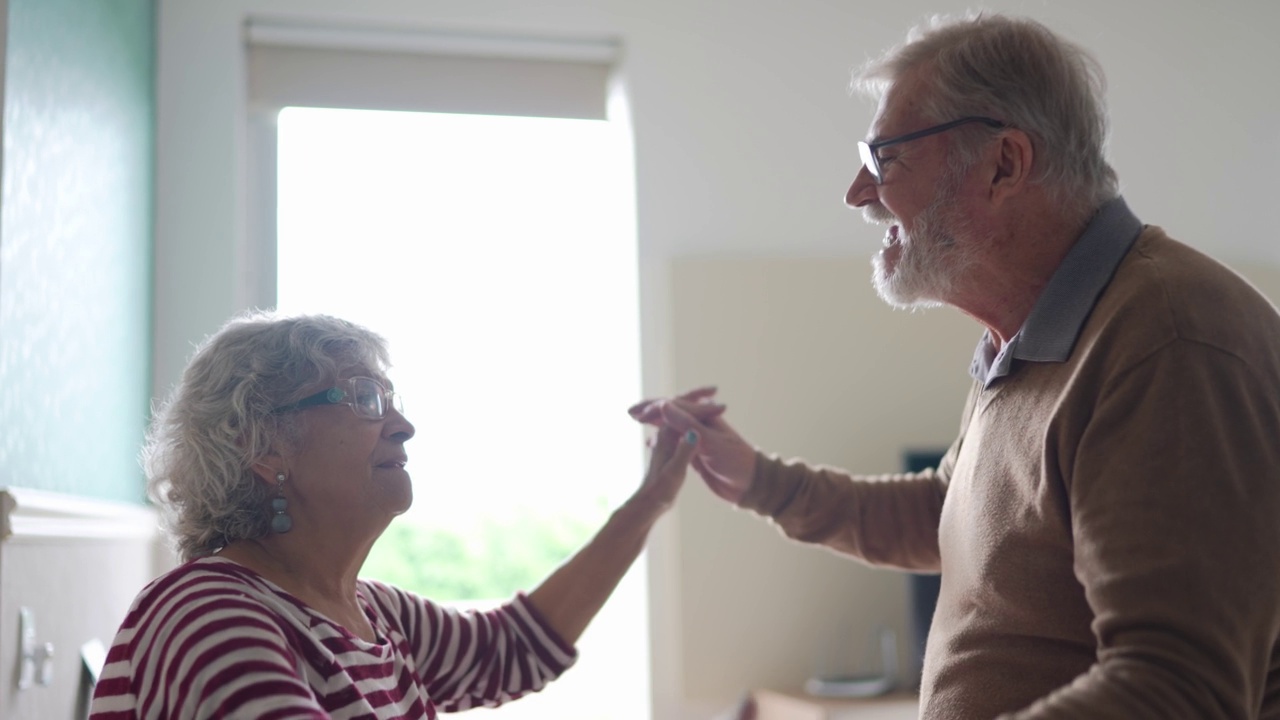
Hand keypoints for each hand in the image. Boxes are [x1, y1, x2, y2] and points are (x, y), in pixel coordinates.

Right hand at [629, 387, 757, 503]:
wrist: (749, 484)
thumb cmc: (735, 461)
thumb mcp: (710, 442)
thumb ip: (687, 424)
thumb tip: (663, 405)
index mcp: (703, 416)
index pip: (674, 405)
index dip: (654, 408)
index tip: (637, 414)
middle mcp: (699, 423)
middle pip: (670, 411)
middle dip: (650, 410)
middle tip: (630, 411)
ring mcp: (696, 437)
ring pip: (670, 425)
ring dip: (653, 422)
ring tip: (635, 421)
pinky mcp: (694, 451)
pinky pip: (674, 441)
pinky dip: (661, 440)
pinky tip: (649, 444)